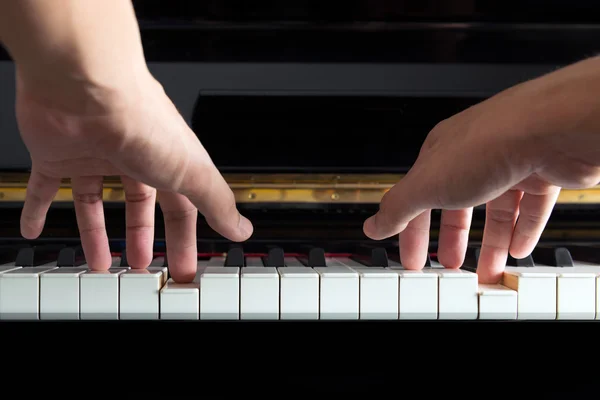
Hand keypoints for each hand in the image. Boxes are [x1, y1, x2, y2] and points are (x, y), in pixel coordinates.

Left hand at [16, 69, 252, 282]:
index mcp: (167, 160)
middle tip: (142, 267)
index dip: (182, 239)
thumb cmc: (138, 120)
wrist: (82, 85)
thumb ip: (217, 202)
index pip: (180, 207)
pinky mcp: (56, 153)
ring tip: (98, 264)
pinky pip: (45, 187)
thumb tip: (241, 228)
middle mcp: (131, 157)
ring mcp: (93, 155)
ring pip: (95, 201)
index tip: (182, 266)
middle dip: (141, 238)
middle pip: (139, 205)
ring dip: (96, 234)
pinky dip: (39, 209)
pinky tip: (35, 229)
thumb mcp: (192, 171)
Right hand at [363, 56, 599, 282]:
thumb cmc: (491, 143)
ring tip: (487, 268)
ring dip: (490, 243)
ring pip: (497, 211)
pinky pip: (531, 208)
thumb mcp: (428, 184)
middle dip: (452, 237)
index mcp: (441, 155)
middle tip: (448, 263)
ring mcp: (510, 163)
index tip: (412, 257)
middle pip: (458, 204)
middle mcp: (474, 156)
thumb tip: (374, 224)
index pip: (419, 197)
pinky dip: (524, 230)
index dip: (412, 230)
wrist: (554, 127)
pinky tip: (518, 248)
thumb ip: (398, 207)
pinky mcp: (542, 172)